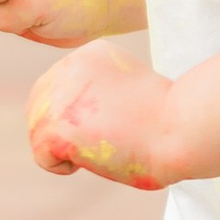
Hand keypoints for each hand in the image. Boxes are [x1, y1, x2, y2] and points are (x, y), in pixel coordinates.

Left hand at [25, 45, 180, 188]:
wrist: (180, 128)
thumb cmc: (167, 117)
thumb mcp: (128, 88)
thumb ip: (98, 92)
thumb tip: (68, 119)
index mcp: (89, 53)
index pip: (62, 90)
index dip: (84, 116)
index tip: (120, 120)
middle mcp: (67, 66)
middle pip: (42, 108)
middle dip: (67, 131)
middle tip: (109, 137)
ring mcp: (58, 96)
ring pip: (39, 131)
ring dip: (68, 148)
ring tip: (104, 145)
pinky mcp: (54, 126)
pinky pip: (42, 155)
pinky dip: (65, 166)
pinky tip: (94, 157)